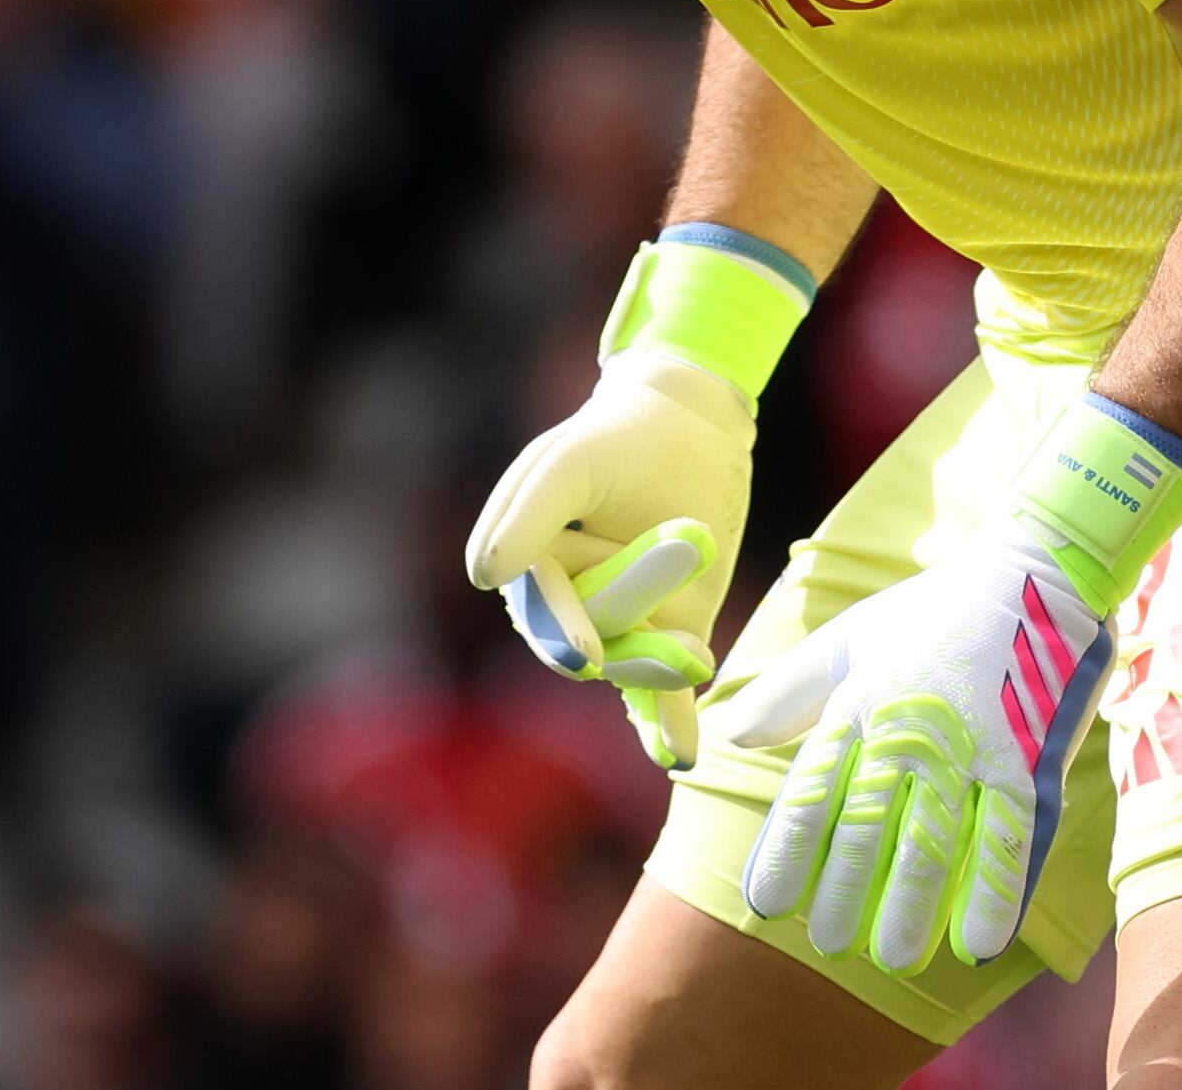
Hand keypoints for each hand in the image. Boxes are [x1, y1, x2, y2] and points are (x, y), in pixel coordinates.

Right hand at [464, 347, 750, 770]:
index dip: (563, 628)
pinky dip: (668, 724)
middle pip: (593, 640)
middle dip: (633, 635)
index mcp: (526, 566)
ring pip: (632, 665)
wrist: (686, 426)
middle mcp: (567, 608)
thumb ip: (529, 512)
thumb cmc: (615, 438)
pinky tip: (680, 755)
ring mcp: (622, 627)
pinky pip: (663, 693)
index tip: (585, 655)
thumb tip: (483, 576)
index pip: (542, 608)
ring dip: (659, 666)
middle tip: (688, 606)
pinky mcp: (670, 634)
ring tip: (697, 656)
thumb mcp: (569, 462)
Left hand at [726, 534, 1113, 971]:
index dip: (787, 853)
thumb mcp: (850, 638)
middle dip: (844, 893)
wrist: (1036, 569)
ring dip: (910, 907)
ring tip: (891, 960)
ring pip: (932, 842)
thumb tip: (730, 733)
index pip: (811, 792)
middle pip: (866, 827)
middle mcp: (906, 730)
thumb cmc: (936, 610)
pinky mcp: (1027, 759)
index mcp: (858, 703)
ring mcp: (969, 747)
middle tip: (827, 946)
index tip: (767, 904)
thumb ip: (789, 691)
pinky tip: (979, 942)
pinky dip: (994, 893)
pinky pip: (1009, 838)